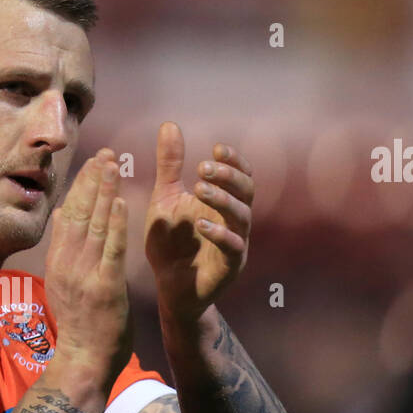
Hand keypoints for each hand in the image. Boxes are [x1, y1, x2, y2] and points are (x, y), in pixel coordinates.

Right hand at [45, 148, 132, 384]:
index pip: (68, 214)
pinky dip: (115, 224)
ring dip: (104, 193)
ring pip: (95, 225)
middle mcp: (67, 263)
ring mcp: (85, 274)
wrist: (82, 361)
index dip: (80, 186)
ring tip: (113, 165)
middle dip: (92, 181)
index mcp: (58, 261)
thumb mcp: (62, 282)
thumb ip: (63, 247)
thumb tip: (59, 211)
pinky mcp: (105, 287)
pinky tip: (120, 201)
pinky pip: (111, 249)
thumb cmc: (79, 325)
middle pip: (79, 213)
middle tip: (105, 153)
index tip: (92, 162)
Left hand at [144, 122, 253, 315]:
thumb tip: (170, 124)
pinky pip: (233, 248)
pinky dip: (219, 234)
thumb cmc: (171, 243)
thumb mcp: (165, 198)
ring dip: (223, 200)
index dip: (234, 161)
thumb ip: (170, 165)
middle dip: (229, 177)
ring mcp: (236, 244)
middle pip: (247, 191)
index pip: (241, 175)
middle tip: (203, 168)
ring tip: (199, 189)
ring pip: (242, 217)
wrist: (168, 289)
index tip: (216, 149)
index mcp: (223, 202)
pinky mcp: (229, 268)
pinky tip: (200, 224)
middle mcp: (235, 221)